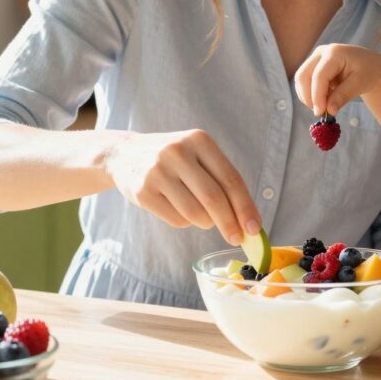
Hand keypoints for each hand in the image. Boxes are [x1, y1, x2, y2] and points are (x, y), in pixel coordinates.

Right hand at [103, 129, 260, 244]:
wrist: (125, 154)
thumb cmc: (174, 160)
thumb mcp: (197, 155)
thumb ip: (222, 181)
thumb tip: (248, 221)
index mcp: (199, 140)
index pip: (231, 179)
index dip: (245, 207)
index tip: (255, 229)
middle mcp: (177, 152)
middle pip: (214, 198)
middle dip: (230, 223)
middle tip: (237, 239)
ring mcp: (157, 171)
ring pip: (195, 213)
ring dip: (206, 223)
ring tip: (202, 216)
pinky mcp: (143, 192)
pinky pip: (176, 220)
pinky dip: (186, 222)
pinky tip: (179, 209)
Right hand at [294, 43, 380, 115]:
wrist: (370, 65)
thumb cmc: (367, 72)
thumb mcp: (359, 84)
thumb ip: (343, 96)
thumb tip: (329, 110)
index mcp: (334, 53)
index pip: (319, 75)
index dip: (317, 95)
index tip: (319, 112)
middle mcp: (321, 52)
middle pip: (303, 76)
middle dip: (308, 96)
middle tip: (319, 112)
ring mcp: (315, 58)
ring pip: (301, 80)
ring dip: (308, 97)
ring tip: (325, 105)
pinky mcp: (313, 67)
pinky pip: (304, 83)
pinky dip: (311, 94)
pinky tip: (325, 99)